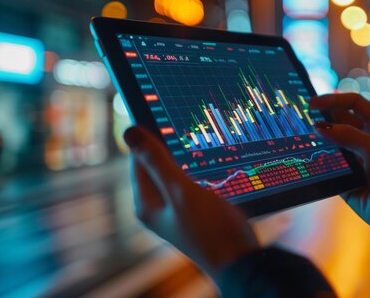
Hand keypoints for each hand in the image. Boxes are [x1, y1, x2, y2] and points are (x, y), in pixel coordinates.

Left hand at [123, 126, 259, 278]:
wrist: (240, 258)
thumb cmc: (209, 228)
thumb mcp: (181, 190)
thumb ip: (157, 161)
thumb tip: (130, 131)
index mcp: (146, 204)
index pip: (138, 160)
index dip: (148, 136)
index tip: (162, 112)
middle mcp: (157, 207)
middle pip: (157, 165)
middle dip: (168, 145)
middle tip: (184, 122)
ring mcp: (177, 209)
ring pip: (176, 172)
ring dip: (185, 156)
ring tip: (199, 137)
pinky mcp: (196, 209)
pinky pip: (191, 181)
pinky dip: (198, 169)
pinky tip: (211, 159)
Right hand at [309, 93, 369, 250]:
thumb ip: (347, 135)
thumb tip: (319, 128)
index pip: (353, 104)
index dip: (333, 100)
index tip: (312, 103)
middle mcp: (366, 140)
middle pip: (338, 122)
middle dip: (321, 121)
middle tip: (302, 122)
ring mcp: (355, 160)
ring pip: (330, 145)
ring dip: (317, 143)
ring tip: (300, 142)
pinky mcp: (345, 179)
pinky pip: (327, 168)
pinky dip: (317, 165)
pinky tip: (306, 162)